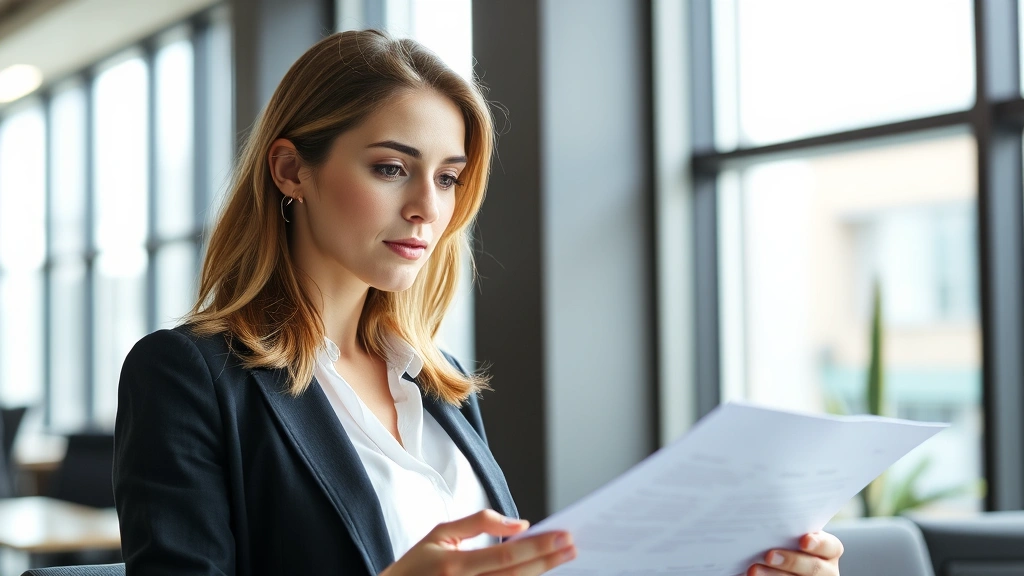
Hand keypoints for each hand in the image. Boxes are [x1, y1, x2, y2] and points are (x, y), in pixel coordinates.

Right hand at [379, 509, 576, 575]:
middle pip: (517, 575)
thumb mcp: (440, 534)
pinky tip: (538, 573)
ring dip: (540, 574)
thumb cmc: (415, 566)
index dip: (538, 546)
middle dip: (548, 560)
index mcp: (454, 566)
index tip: (564, 535)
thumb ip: (478, 523)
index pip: (507, 555)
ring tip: (562, 558)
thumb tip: (518, 523)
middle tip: (573, 546)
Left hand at [747, 531, 843, 575]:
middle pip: (814, 568)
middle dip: (791, 561)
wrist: (779, 561)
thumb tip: (768, 512)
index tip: (804, 540)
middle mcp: (825, 570)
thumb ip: (787, 527)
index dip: (819, 544)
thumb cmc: (783, 541)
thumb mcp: (790, 534)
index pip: (831, 547)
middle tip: (770, 555)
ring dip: (774, 575)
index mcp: (828, 550)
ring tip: (753, 570)